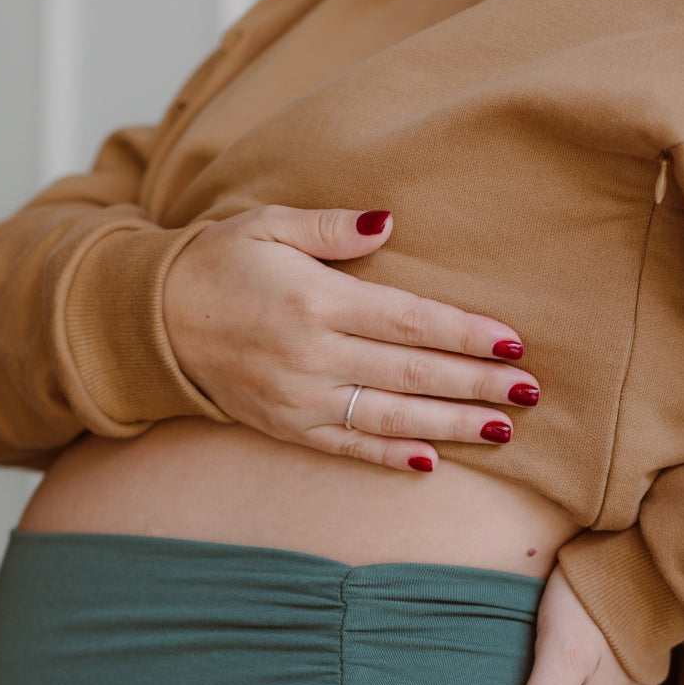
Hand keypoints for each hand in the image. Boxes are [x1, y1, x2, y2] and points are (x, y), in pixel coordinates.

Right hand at [162, 205, 540, 470]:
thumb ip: (330, 227)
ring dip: (450, 424)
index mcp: (315, 300)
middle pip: (411, 372)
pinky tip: (431, 463)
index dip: (465, 333)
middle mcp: (311, 355)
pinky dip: (388, 458)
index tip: (513, 342)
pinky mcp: (284, 427)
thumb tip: (388, 222)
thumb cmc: (218, 262)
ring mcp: (298, 398)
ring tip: (503, 429)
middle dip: (476, 382)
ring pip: (389, 417)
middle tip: (531, 391)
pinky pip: (346, 448)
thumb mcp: (267, 224)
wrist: (152, 320)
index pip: (408, 320)